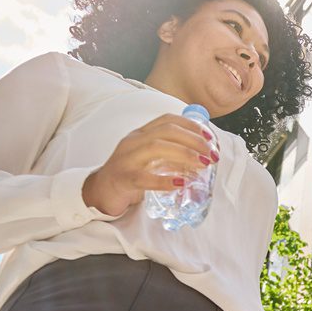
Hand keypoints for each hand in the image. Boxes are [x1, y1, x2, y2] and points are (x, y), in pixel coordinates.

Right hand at [82, 112, 219, 217]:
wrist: (100, 190)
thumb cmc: (130, 173)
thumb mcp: (149, 157)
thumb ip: (170, 153)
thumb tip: (201, 156)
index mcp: (141, 133)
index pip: (168, 120)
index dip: (191, 125)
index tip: (210, 137)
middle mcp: (133, 141)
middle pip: (165, 131)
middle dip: (193, 139)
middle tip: (211, 154)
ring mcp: (127, 159)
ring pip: (156, 148)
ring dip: (184, 154)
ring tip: (202, 164)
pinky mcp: (123, 178)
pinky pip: (144, 177)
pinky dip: (164, 180)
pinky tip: (181, 183)